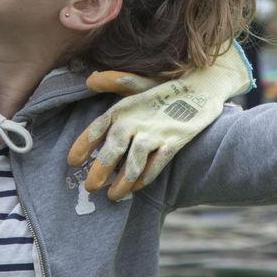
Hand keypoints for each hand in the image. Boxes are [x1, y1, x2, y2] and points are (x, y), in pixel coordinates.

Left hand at [66, 42, 253, 200]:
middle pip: (112, 151)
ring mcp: (156, 132)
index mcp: (123, 107)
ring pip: (133, 164)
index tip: (72, 162)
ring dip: (122, 183)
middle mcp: (135, 121)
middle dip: (99, 172)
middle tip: (90, 188)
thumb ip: (113, 82)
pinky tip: (137, 187)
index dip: (82, 146)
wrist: (204, 86)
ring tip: (112, 196)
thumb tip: (89, 80)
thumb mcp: (138, 82)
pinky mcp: (174, 142)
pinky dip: (145, 178)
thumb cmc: (166, 86)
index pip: (96, 128)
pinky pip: (156, 166)